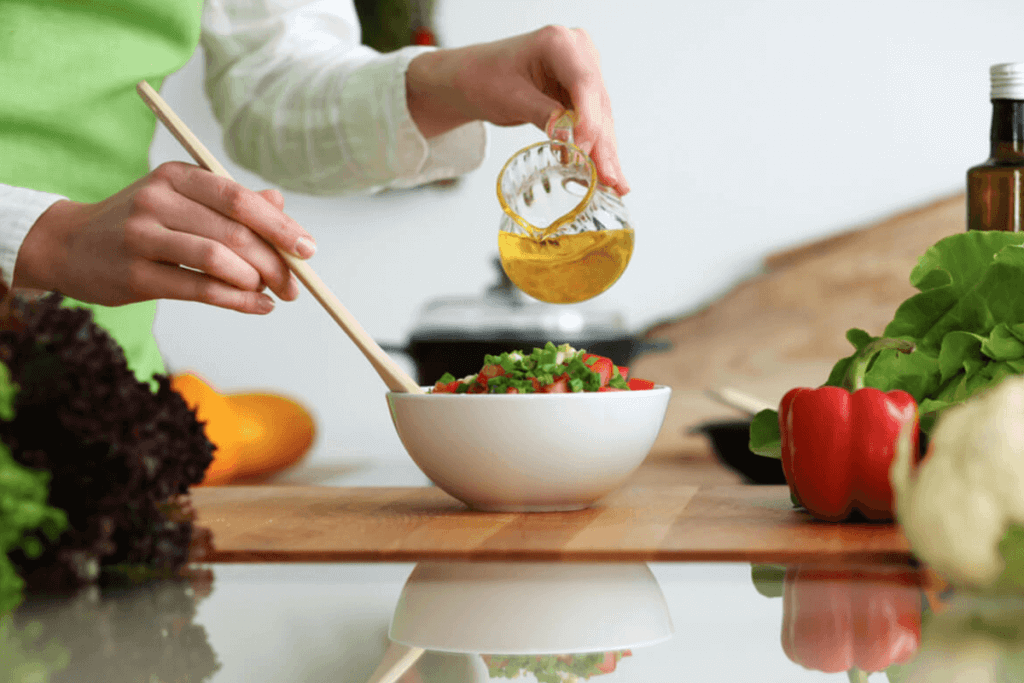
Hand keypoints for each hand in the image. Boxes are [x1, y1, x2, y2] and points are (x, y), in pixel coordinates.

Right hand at [13, 162, 315, 313]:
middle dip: (275, 262)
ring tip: (272, 294)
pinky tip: (258, 306)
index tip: (308, 249)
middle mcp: (158, 200)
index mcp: (177, 177)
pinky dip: (238, 301)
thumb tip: (281, 204)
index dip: (280, 225)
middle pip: (234, 231)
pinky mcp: (134, 274)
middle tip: (295, 284)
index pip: (239, 198)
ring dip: (255, 281)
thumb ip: (232, 203)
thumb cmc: (141, 224)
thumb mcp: (182, 201)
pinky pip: (199, 289)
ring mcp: (142, 236)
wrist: (68, 246)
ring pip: (217, 259)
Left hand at [406, 25, 628, 194]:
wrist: (475, 77)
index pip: (584, 83)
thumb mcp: (509, 97)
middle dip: (603, 146)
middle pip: (597, 104)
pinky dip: (598, 150)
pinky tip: (608, 175)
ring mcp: (585, 70)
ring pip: (601, 118)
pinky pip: (594, 124)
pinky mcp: (583, 91)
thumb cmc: (484, 79)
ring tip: (616, 186)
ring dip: (607, 153)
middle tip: (611, 180)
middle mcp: (579, 51)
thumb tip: (568, 140)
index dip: (589, 121)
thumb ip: (541, 114)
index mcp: (558, 42)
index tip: (586, 152)